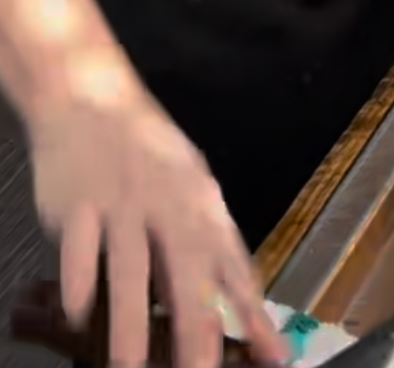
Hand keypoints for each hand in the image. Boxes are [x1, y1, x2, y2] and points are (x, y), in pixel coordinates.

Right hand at [29, 83, 284, 367]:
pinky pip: (80, 252)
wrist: (90, 94)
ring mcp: (123, 203)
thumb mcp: (188, 189)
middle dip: (197, 330)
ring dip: (130, 323)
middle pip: (188, 273)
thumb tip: (229, 308)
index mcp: (202, 204)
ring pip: (131, 269)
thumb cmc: (145, 150)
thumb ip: (205, 247)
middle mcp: (168, 204)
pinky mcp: (78, 204)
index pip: (235, 267)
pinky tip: (80, 316)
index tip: (274, 355)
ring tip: (130, 367)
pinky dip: (80, 286)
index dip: (255, 314)